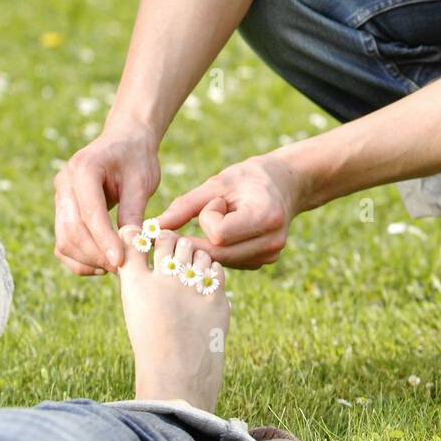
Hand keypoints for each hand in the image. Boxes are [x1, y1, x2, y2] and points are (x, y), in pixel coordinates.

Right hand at [54, 115, 160, 275]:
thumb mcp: (142, 181)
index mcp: (84, 169)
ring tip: (116, 267)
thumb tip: (132, 247)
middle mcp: (64, 183)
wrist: (124, 140)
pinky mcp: (63, 211)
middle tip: (123, 269)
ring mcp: (60, 197)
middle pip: (72, 230)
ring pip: (64, 240)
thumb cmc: (136, 157)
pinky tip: (103, 265)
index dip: (104, 241)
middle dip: (96, 255)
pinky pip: (63, 242)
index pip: (90, 213)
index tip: (122, 261)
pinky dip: (79, 259)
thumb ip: (134, 212)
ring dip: (88, 260)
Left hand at [157, 153, 302, 269]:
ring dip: (208, 244)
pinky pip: (229, 262)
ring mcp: (270, 256)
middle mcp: (272, 242)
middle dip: (197, 239)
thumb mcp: (217, 183)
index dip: (207, 218)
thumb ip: (186, 206)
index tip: (213, 202)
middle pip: (218, 253)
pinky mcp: (264, 262)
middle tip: (180, 228)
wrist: (285, 184)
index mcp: (266, 217)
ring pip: (221, 260)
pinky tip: (225, 234)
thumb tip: (155, 227)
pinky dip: (219, 250)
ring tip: (216, 221)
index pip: (219, 233)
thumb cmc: (249, 178)